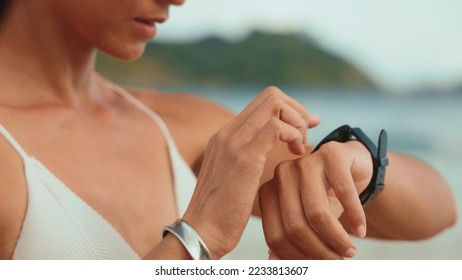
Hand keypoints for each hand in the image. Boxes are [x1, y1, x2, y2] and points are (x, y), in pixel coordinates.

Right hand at [182, 87, 320, 258]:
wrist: (202, 232)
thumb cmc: (223, 213)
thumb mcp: (236, 178)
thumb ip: (252, 158)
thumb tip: (286, 146)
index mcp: (226, 136)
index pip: (263, 103)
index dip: (290, 110)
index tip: (306, 127)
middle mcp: (228, 132)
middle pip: (271, 95)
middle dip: (297, 112)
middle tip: (303, 139)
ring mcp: (234, 142)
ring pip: (275, 104)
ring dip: (297, 123)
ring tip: (299, 149)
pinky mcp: (244, 157)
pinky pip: (276, 127)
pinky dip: (293, 135)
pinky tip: (295, 155)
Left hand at [259, 140, 372, 258]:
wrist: (350, 165)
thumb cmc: (325, 195)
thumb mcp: (307, 218)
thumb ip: (289, 237)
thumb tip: (274, 261)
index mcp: (269, 191)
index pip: (275, 235)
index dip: (296, 257)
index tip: (315, 266)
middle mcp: (283, 174)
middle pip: (295, 226)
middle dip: (319, 251)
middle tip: (338, 261)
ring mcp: (306, 161)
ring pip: (317, 212)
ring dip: (337, 238)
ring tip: (350, 251)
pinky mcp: (331, 153)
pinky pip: (343, 192)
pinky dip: (354, 216)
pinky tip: (360, 230)